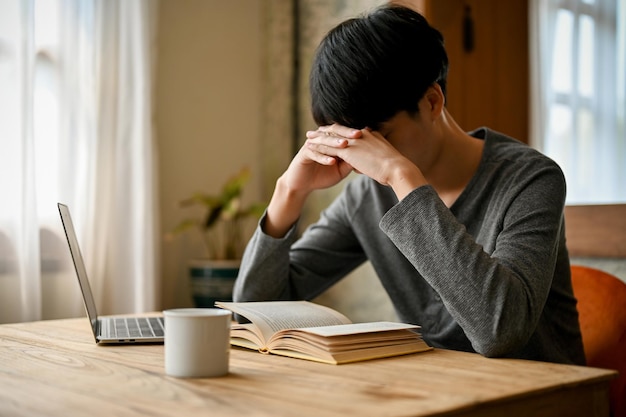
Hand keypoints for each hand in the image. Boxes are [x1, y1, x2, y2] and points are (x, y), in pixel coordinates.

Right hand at [283, 124, 361, 194]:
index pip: (344, 134)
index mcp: (330, 140)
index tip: (368, 134)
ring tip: (344, 145)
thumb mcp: (341, 170)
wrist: (303, 184)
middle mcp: (321, 139)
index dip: (354, 134)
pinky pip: (315, 154)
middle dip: (346, 133)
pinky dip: (323, 158)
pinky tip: (331, 161)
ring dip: (334, 143)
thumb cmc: (323, 175)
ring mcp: (312, 145)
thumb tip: (365, 157)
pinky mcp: (304, 154)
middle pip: (334, 132)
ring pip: (324, 142)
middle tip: (358, 134)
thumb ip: (350, 162)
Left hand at [306, 125, 426, 199]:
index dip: (340, 132)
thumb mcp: (384, 161)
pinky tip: (310, 148)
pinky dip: (319, 146)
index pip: (351, 132)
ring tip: (309, 137)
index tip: (332, 133)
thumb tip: (364, 167)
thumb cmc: (394, 170)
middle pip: (339, 130)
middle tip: (316, 130)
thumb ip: (373, 160)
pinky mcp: (348, 150)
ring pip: (332, 136)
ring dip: (319, 136)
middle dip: (327, 130)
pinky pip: (328, 146)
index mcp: (371, 135)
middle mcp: (361, 134)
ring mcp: (354, 141)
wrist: (397, 170)